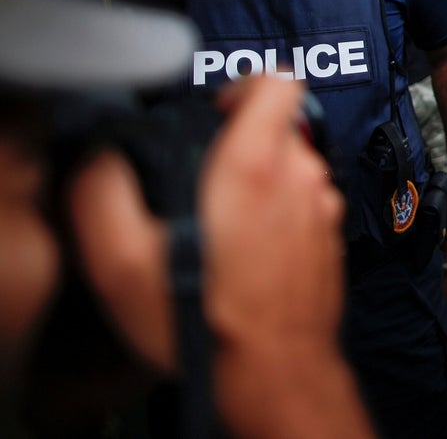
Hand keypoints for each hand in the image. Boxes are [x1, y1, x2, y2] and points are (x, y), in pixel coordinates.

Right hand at [67, 77, 345, 377]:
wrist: (274, 373)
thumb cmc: (208, 323)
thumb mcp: (124, 260)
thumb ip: (103, 192)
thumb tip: (104, 160)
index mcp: (256, 165)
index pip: (276, 82)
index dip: (243, 87)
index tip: (215, 112)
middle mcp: (300, 178)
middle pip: (278, 126)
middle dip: (241, 143)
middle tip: (203, 183)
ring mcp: (323, 208)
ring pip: (292, 167)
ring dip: (261, 184)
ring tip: (223, 227)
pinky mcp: (332, 238)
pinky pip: (303, 205)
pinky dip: (279, 217)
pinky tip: (247, 254)